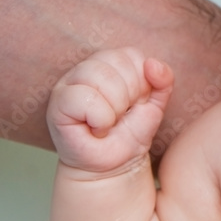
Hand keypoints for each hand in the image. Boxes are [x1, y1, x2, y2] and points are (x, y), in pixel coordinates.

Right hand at [47, 47, 173, 173]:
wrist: (115, 165)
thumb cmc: (131, 132)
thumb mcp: (155, 104)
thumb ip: (163, 80)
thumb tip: (152, 63)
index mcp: (109, 64)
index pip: (131, 54)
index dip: (141, 81)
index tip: (135, 103)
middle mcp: (86, 69)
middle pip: (116, 61)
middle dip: (129, 94)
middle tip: (122, 115)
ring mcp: (68, 85)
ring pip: (100, 76)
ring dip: (115, 106)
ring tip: (110, 122)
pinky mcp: (57, 105)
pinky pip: (84, 97)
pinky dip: (100, 117)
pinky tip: (98, 129)